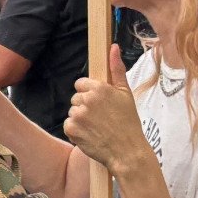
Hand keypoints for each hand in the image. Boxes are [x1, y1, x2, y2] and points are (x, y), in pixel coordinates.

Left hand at [64, 51, 147, 175]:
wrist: (127, 151)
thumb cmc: (129, 122)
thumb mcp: (126, 93)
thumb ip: (117, 69)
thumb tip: (113, 47)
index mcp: (100, 88)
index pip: (81, 84)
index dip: (90, 94)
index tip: (100, 104)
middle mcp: (87, 99)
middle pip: (76, 98)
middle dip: (85, 106)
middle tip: (102, 118)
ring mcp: (78, 114)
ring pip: (72, 111)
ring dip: (81, 119)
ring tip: (97, 127)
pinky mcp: (71, 129)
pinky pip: (68, 125)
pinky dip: (76, 131)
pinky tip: (90, 135)